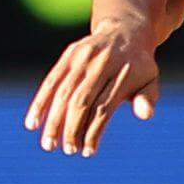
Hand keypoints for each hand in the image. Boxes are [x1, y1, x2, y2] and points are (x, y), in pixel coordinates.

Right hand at [25, 25, 160, 155]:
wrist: (125, 31)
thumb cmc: (138, 66)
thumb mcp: (151, 80)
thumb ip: (148, 98)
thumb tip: (145, 114)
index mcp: (123, 72)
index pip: (104, 107)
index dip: (94, 131)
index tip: (88, 152)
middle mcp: (101, 62)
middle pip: (81, 101)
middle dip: (72, 129)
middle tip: (68, 151)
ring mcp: (83, 56)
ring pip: (63, 92)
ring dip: (53, 121)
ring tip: (48, 145)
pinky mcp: (69, 54)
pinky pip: (51, 80)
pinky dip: (40, 103)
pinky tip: (32, 123)